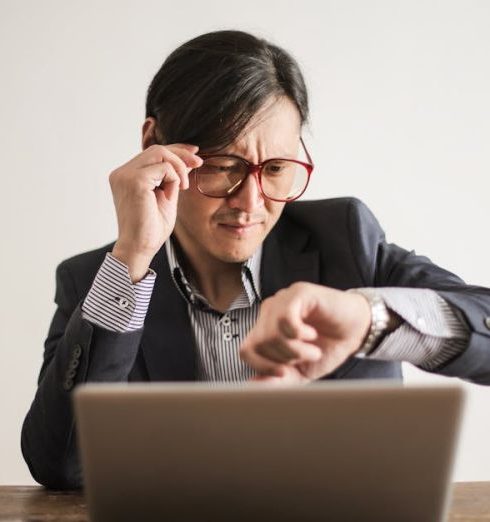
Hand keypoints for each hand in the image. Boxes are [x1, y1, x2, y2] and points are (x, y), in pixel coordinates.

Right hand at [109, 144, 202, 281]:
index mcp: (126, 176)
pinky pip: (164, 167)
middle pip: (156, 149)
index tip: (194, 152)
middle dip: (181, 154)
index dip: (175, 149)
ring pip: (159, 152)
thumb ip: (171, 178)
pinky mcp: (134, 181)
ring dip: (179, 167)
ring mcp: (125, 175)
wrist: (140, 248)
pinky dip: (175, 178)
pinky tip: (174, 194)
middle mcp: (122, 173)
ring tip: (184, 186)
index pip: (152, 153)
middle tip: (199, 163)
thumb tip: (186, 160)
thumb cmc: (151, 229)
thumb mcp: (165, 197)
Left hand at [240, 282, 371, 383]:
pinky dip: (299, 334)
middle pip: (258, 343)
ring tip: (313, 349)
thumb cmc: (328, 347)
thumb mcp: (301, 371)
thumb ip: (278, 379)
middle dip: (283, 359)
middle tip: (305, 357)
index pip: (246, 350)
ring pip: (271, 333)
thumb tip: (253, 386)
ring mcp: (282, 300)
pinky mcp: (298, 293)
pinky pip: (285, 318)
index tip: (285, 372)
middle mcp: (270, 311)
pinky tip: (311, 334)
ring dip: (295, 350)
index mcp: (265, 328)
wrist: (357, 330)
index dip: (263, 367)